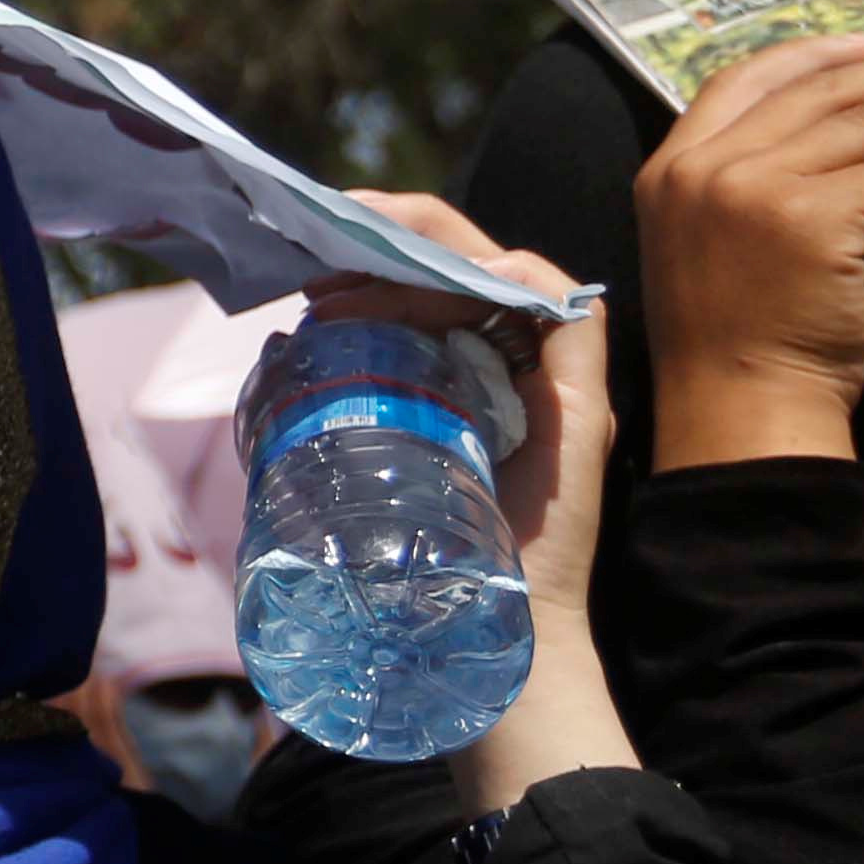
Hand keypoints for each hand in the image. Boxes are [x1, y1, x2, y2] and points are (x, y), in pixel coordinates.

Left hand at [326, 193, 615, 628]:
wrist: (470, 629)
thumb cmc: (410, 555)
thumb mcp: (357, 454)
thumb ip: (333, 400)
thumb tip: (281, 341)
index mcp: (457, 367)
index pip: (423, 277)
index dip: (369, 253)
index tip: (306, 262)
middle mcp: (506, 364)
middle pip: (460, 261)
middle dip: (388, 234)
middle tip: (320, 241)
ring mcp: (547, 380)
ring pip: (499, 273)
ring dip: (425, 258)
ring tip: (351, 275)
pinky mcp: (583, 403)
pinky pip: (569, 312)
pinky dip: (517, 281)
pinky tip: (462, 282)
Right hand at [636, 38, 863, 470]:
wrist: (740, 410)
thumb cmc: (736, 342)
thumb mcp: (719, 242)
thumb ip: (752, 183)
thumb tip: (844, 134)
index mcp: (672, 166)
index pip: (743, 79)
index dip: (815, 54)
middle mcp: (705, 165)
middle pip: (823, 91)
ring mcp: (753, 186)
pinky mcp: (811, 217)